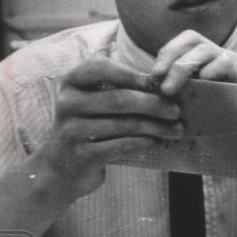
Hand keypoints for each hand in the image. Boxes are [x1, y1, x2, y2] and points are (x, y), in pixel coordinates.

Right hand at [35, 59, 182, 197]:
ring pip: (123, 125)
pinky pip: (120, 146)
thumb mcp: (90, 99)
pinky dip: (142, 143)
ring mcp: (72, 131)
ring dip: (155, 127)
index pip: (99, 67)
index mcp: (71, 83)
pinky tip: (156, 141)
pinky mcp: (81, 155)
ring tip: (175, 129)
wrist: (61, 169)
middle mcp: (67, 103)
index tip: (157, 82)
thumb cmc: (86, 126)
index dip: (130, 73)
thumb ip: (112, 82)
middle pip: (118, 99)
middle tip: (176, 110)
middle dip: (153, 104)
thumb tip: (149, 70)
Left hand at [150, 29, 236, 95]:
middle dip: (171, 56)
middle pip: (191, 38)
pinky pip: (225, 61)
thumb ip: (177, 90)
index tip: (153, 74)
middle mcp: (216, 54)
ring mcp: (231, 60)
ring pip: (205, 49)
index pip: (182, 42)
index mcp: (203, 57)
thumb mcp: (193, 99)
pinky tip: (202, 85)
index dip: (166, 53)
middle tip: (158, 78)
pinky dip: (210, 70)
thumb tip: (152, 86)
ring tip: (171, 89)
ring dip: (183, 67)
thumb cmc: (219, 113)